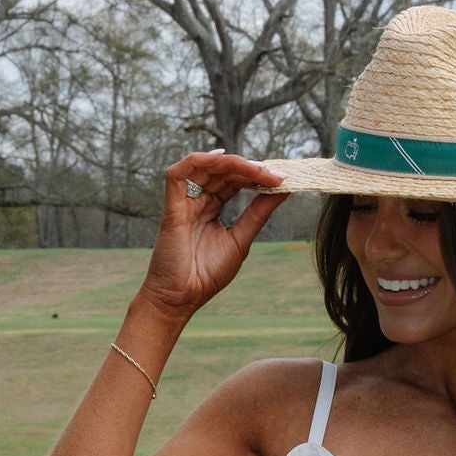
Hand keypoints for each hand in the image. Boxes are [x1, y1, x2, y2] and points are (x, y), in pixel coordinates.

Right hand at [137, 149, 286, 322]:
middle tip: (276, 174)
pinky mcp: (171, 205)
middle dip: (250, 168)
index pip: (234, 181)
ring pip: (206, 166)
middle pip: (223, 171)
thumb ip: (258, 213)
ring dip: (233, 163)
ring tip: (258, 170)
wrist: (181, 298)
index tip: (283, 178)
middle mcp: (197, 200)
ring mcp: (183, 201)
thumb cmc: (207, 275)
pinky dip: (201, 160)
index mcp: (211, 208)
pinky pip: (180, 172)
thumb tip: (283, 190)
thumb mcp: (241, 239)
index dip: (257, 176)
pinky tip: (222, 158)